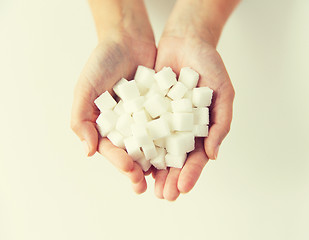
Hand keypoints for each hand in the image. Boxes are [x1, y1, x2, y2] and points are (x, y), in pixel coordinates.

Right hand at [71, 32, 155, 193]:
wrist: (128, 38)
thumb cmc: (102, 62)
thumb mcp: (85, 88)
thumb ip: (81, 119)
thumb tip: (87, 152)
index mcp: (106, 125)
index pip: (111, 149)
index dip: (119, 162)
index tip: (131, 171)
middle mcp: (125, 126)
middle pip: (131, 152)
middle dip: (137, 170)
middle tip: (145, 185)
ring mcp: (144, 119)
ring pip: (150, 145)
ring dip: (156, 163)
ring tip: (163, 178)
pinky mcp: (160, 110)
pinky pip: (165, 127)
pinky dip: (170, 140)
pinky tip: (177, 152)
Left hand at [153, 35, 234, 200]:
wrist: (186, 40)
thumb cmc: (209, 65)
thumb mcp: (223, 92)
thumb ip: (221, 123)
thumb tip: (213, 155)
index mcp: (200, 129)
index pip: (197, 157)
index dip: (191, 173)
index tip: (182, 188)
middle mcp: (181, 128)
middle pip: (175, 159)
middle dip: (170, 178)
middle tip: (163, 196)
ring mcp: (163, 120)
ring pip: (157, 148)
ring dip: (153, 168)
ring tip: (146, 185)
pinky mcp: (147, 109)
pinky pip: (142, 128)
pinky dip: (138, 143)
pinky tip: (133, 158)